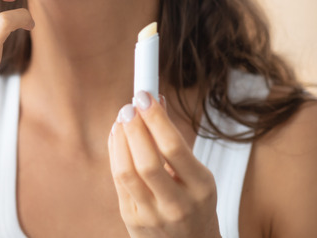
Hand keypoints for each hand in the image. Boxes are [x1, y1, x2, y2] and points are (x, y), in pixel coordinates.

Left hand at [108, 91, 220, 237]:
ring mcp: (152, 215)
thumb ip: (175, 141)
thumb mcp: (198, 175)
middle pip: (147, 161)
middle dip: (134, 128)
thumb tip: (155, 100)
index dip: (156, 118)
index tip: (145, 96)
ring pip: (127, 171)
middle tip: (129, 106)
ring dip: (120, 139)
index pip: (174, 148)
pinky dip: (115, 153)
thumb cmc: (195, 204)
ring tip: (122, 119)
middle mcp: (177, 205)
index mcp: (201, 188)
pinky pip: (118, 180)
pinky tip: (117, 136)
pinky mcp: (132, 219)